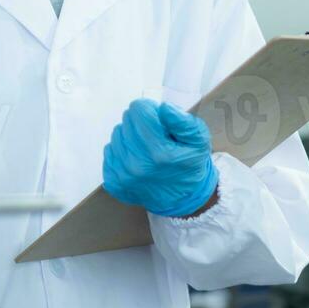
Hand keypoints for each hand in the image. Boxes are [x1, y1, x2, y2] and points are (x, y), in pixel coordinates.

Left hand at [102, 98, 217, 217]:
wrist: (182, 199)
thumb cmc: (189, 164)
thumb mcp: (199, 141)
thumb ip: (183, 121)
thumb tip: (163, 108)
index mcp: (159, 152)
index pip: (138, 110)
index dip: (151, 110)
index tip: (160, 121)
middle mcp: (138, 165)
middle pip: (127, 120)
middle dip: (141, 124)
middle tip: (155, 137)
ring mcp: (123, 175)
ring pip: (117, 134)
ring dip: (131, 137)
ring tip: (146, 148)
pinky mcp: (113, 181)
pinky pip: (109, 150)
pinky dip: (122, 151)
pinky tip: (137, 159)